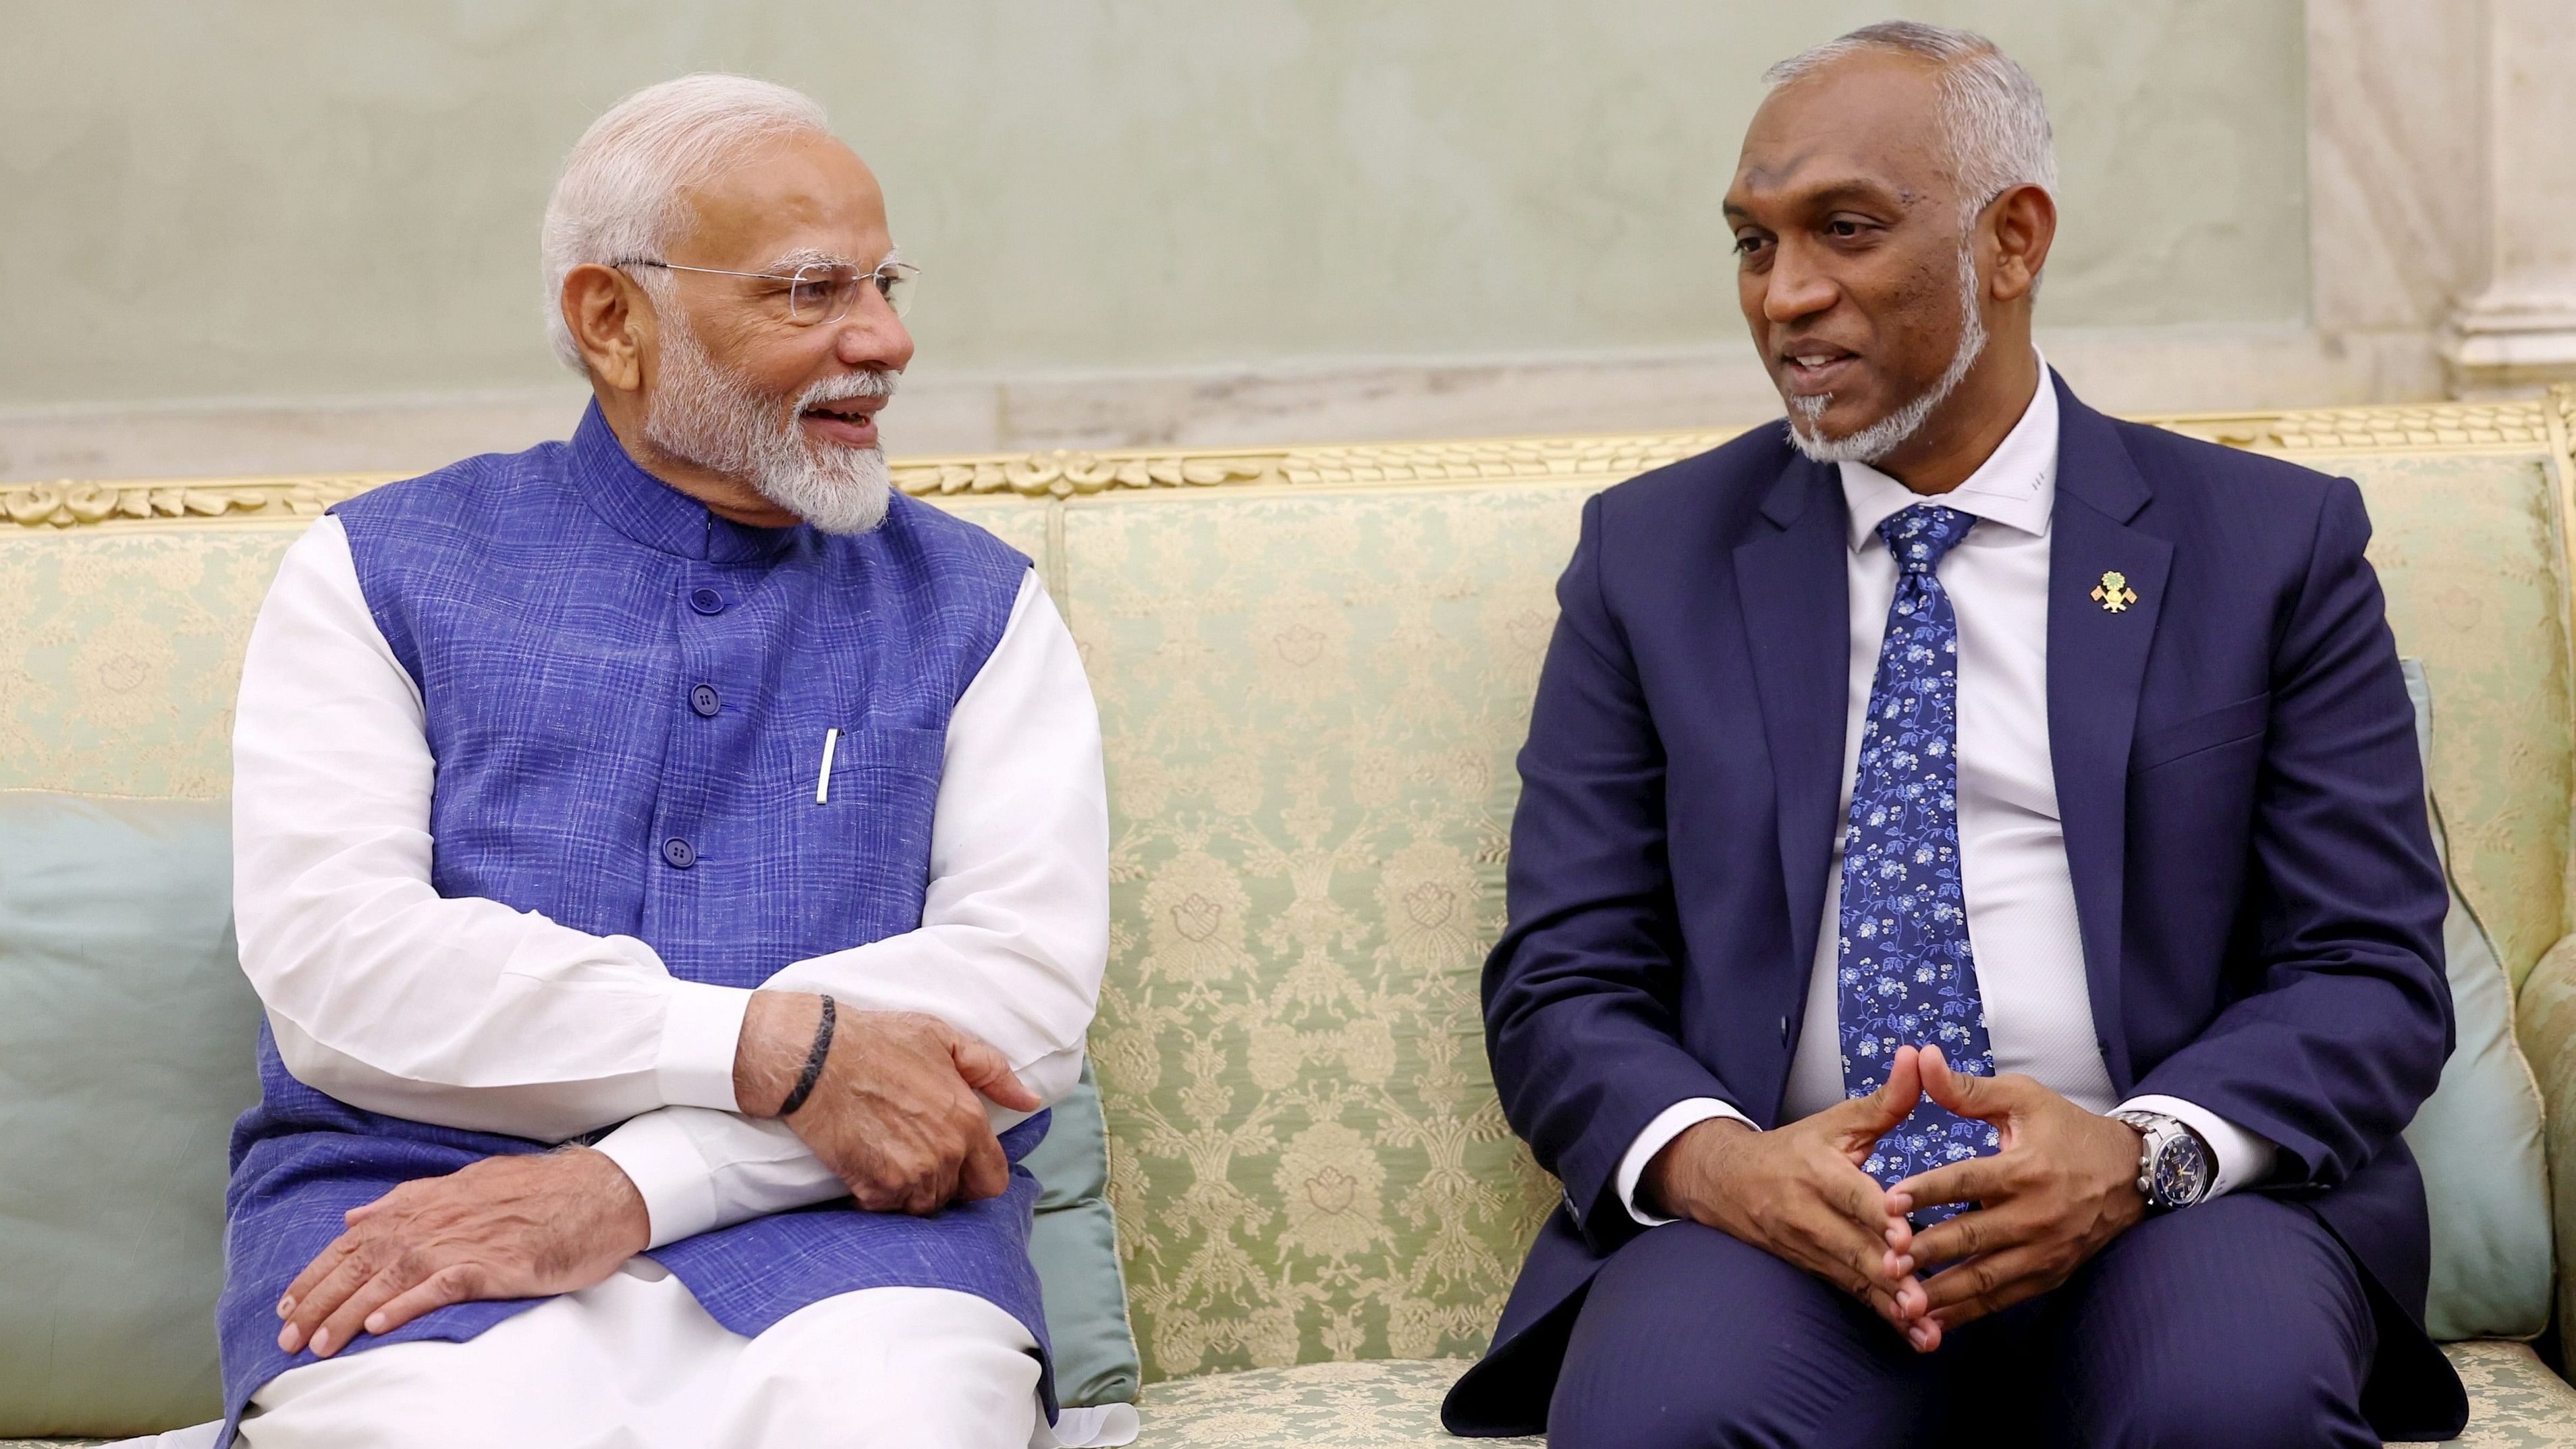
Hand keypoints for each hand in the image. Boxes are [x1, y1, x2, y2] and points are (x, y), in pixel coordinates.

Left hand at [275, 1147, 646, 1358]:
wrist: (595, 1192)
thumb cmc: (535, 1191)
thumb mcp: (464, 1184)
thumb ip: (407, 1201)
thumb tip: (357, 1218)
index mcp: (423, 1204)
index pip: (352, 1243)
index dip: (315, 1276)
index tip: (286, 1306)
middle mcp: (433, 1222)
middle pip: (360, 1265)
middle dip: (317, 1304)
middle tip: (286, 1339)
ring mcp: (460, 1242)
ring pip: (388, 1281)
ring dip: (346, 1314)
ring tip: (318, 1344)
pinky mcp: (491, 1266)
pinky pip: (438, 1287)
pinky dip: (405, 1305)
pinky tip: (378, 1323)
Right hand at [734, 992, 1041, 1215]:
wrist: (816, 1058)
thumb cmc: (880, 1041)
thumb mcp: (944, 1040)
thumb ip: (992, 1072)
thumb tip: (1029, 1100)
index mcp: (968, 1121)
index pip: (993, 1180)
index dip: (977, 1175)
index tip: (958, 1164)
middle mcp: (946, 1153)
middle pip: (955, 1195)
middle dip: (942, 1182)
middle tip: (915, 1154)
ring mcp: (911, 1174)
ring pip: (922, 1205)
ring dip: (909, 1190)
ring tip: (889, 1157)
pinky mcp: (875, 1186)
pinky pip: (886, 1208)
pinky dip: (877, 1195)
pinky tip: (866, 1167)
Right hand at [1642, 1045, 1930, 1338]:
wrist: (1726, 1182)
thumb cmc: (1794, 1149)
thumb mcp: (1835, 1121)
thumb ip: (1886, 1099)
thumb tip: (1920, 1058)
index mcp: (1817, 1171)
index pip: (1850, 1196)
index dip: (1875, 1218)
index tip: (1902, 1238)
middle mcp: (1809, 1214)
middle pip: (1852, 1247)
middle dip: (1886, 1274)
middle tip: (1920, 1296)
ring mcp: (1809, 1248)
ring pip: (1853, 1279)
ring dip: (1889, 1305)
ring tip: (1925, 1327)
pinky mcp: (1814, 1270)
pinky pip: (1852, 1296)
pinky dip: (1882, 1317)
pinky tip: (1915, 1336)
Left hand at [1885, 1045, 2146, 1347]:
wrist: (2130, 1173)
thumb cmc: (2068, 1129)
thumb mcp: (2023, 1099)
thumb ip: (1968, 1089)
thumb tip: (1923, 1059)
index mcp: (2026, 1168)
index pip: (1967, 1181)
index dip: (1926, 1192)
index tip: (1886, 1201)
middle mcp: (2037, 1215)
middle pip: (1972, 1237)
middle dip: (1926, 1251)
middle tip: (1884, 1259)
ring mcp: (2045, 1251)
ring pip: (1986, 1278)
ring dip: (1943, 1293)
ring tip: (1901, 1302)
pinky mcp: (2050, 1275)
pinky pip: (2003, 1299)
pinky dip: (1968, 1313)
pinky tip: (1933, 1322)